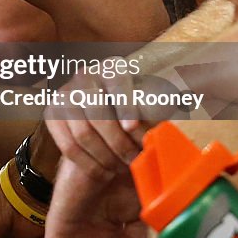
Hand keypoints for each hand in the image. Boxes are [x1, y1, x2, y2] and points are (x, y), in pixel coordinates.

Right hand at [45, 66, 167, 173]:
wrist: (105, 133)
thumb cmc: (135, 119)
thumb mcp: (151, 109)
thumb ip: (163, 104)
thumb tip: (185, 97)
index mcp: (113, 68)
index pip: (117, 78)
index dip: (124, 103)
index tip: (133, 127)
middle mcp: (86, 75)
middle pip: (97, 111)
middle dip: (117, 141)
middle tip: (134, 158)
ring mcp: (65, 94)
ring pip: (83, 132)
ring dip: (105, 155)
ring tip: (122, 165)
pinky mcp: (52, 114)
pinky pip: (69, 146)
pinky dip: (89, 163)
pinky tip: (104, 169)